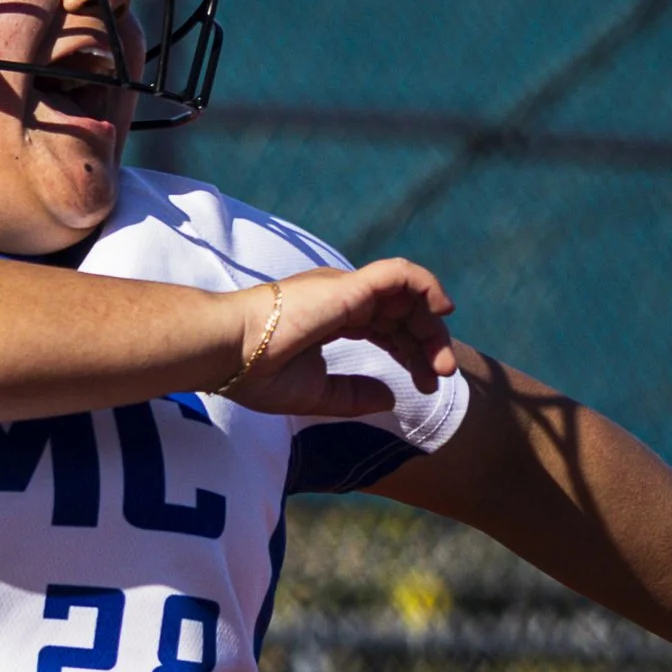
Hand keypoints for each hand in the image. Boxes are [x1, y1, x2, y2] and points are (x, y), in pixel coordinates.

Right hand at [227, 258, 458, 415]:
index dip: (411, 352)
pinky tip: (442, 312)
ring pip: (406, 294)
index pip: (386, 326)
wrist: (228, 352)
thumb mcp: (317, 393)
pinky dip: (427, 286)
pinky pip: (400, 274)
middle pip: (402, 312)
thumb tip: (392, 398)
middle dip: (428, 343)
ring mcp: (346, 287)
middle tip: (442, 377)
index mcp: (332, 316)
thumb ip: (355, 395)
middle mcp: (342, 296)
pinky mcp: (348, 286)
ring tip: (443, 363)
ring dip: (431, 325)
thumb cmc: (258, 372)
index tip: (425, 384)